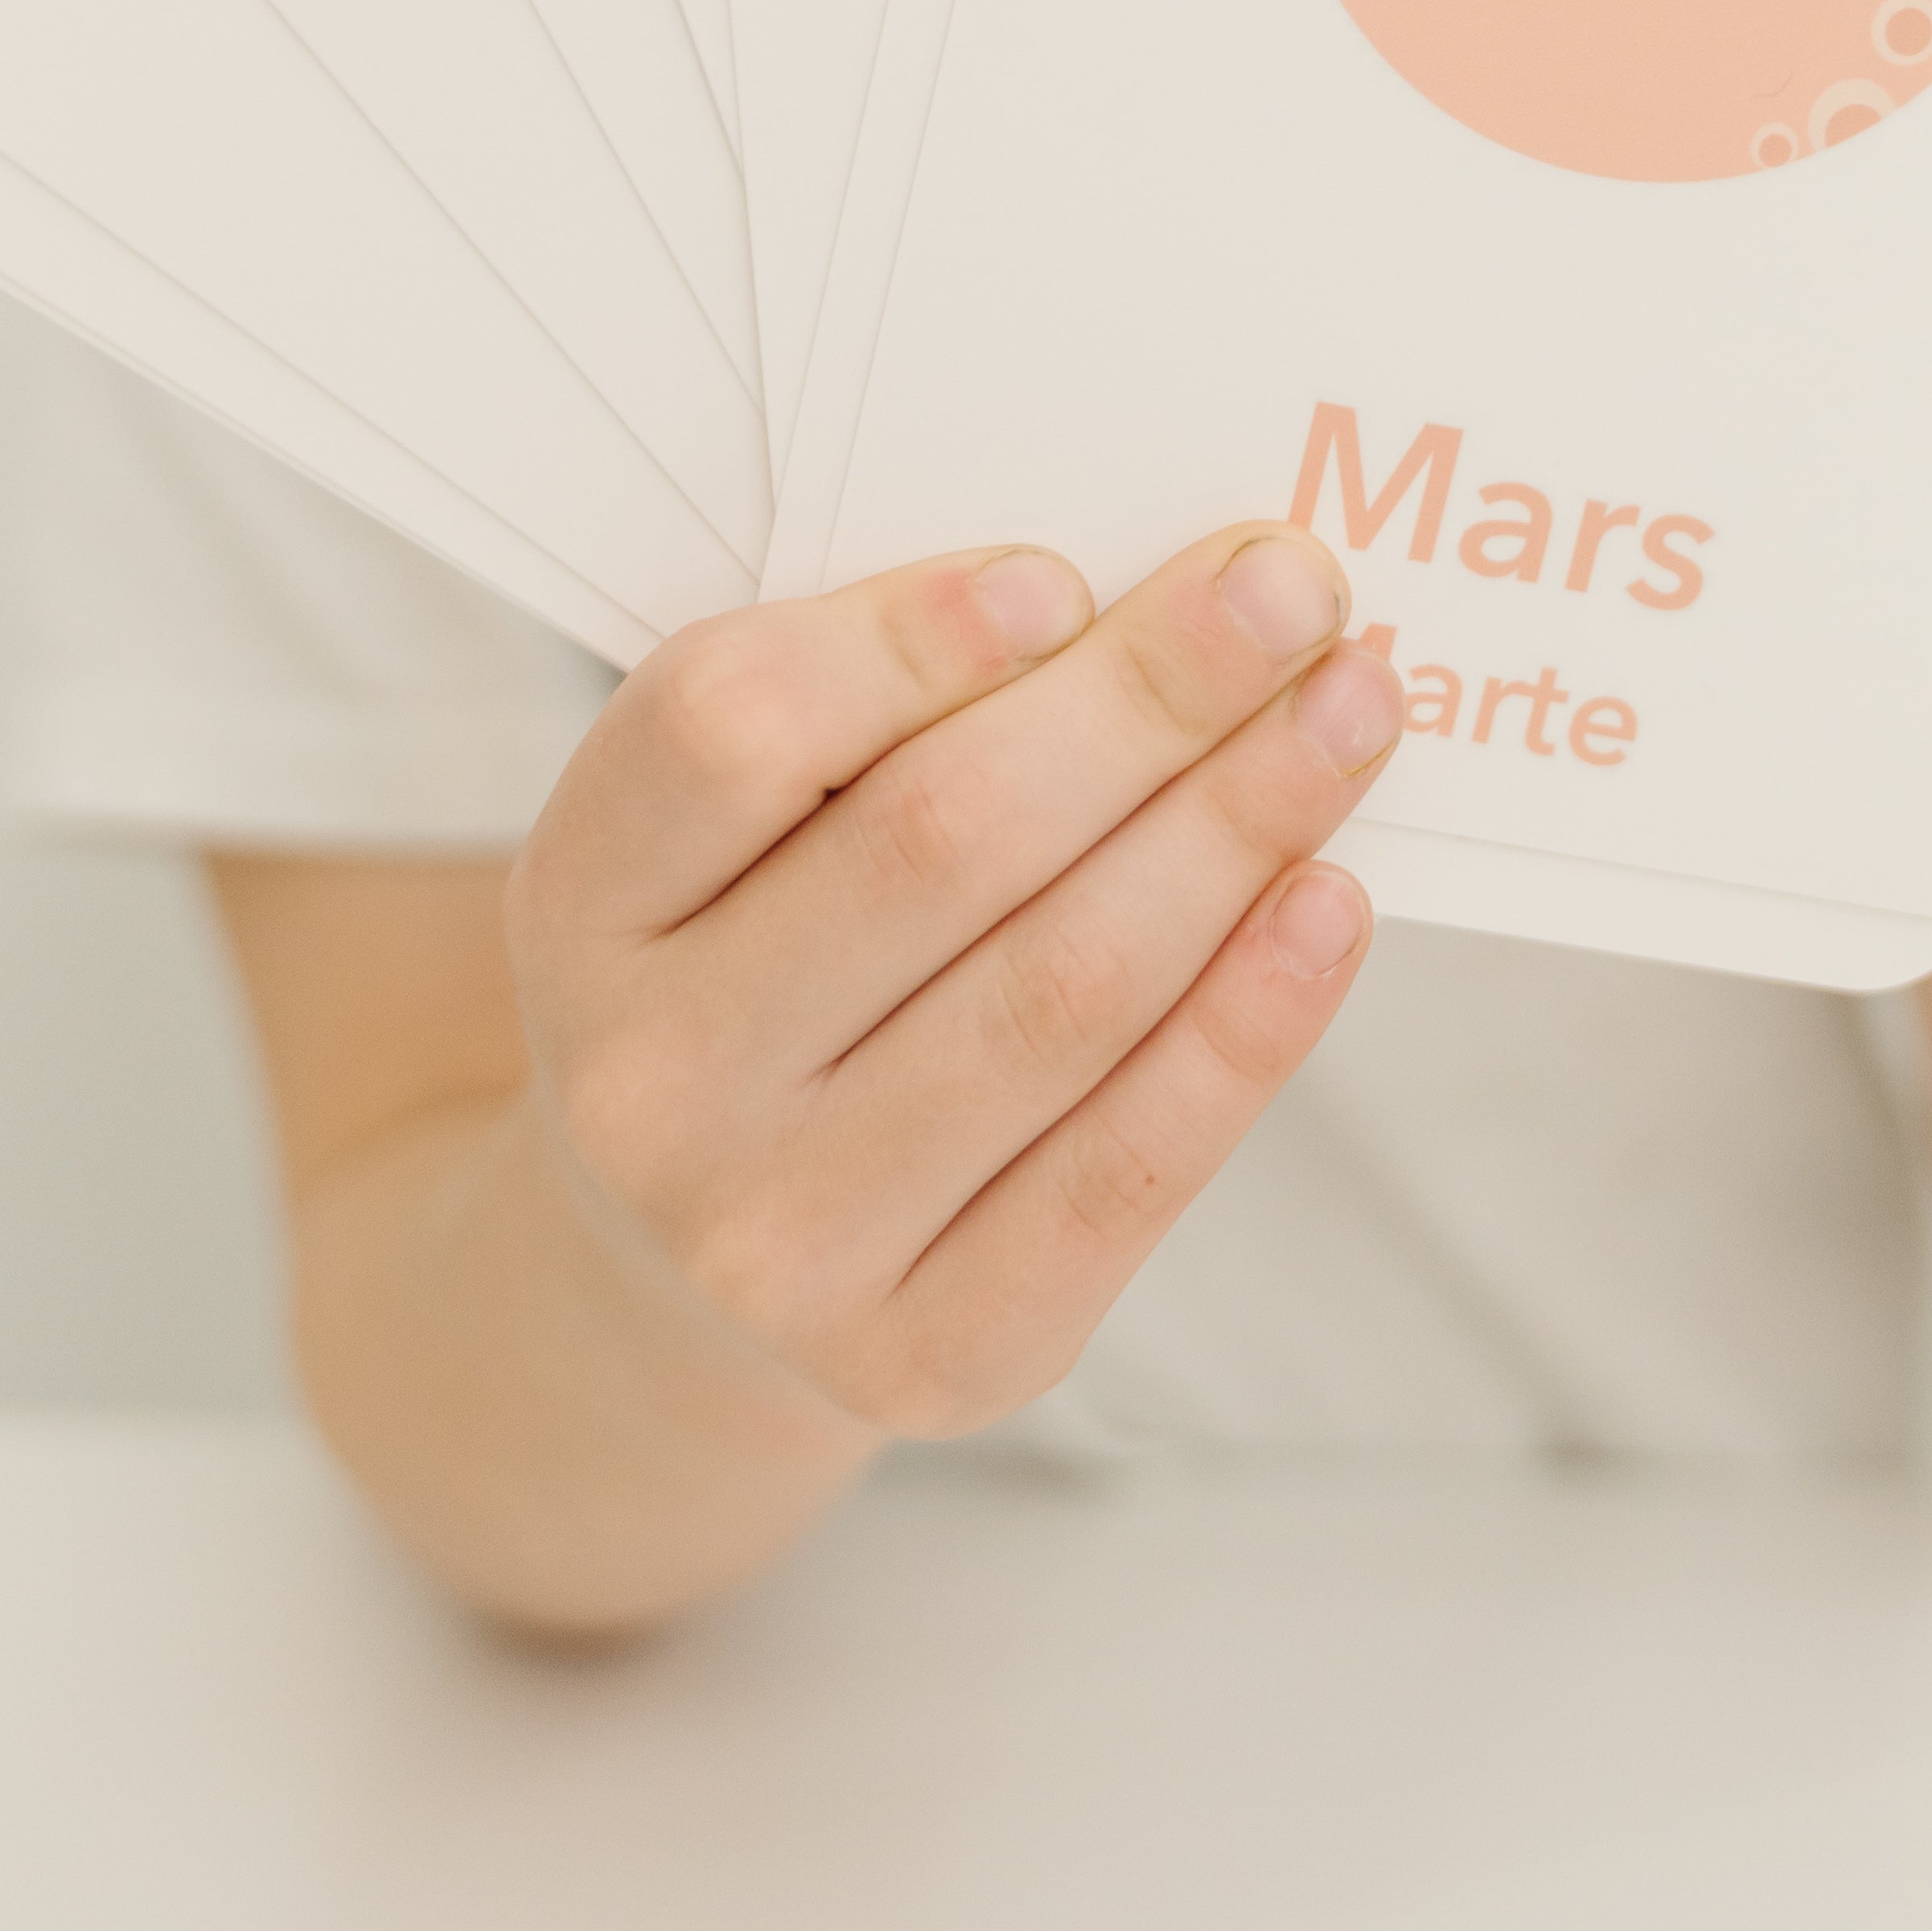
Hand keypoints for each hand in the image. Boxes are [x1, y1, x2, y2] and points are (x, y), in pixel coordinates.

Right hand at [505, 529, 1396, 1438]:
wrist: (689, 1279)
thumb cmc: (766, 969)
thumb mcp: (741, 833)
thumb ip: (879, 710)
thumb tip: (1149, 608)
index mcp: (582, 900)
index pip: (730, 729)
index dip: (911, 638)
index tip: (1069, 575)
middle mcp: (651, 1083)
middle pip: (937, 841)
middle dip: (1148, 698)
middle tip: (1296, 591)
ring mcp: (776, 1240)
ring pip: (1057, 991)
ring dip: (1234, 830)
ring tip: (1349, 714)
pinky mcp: (925, 1355)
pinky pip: (1124, 1168)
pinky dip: (1248, 1022)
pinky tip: (1328, 901)